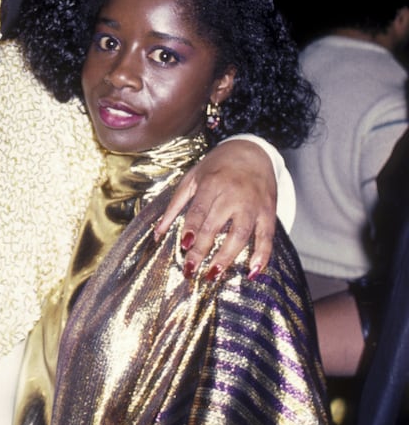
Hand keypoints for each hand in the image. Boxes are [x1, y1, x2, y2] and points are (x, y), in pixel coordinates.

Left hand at [155, 140, 275, 278]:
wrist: (253, 150)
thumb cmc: (217, 166)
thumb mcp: (192, 178)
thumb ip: (174, 206)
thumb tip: (156, 234)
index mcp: (212, 184)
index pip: (200, 210)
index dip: (192, 228)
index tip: (184, 246)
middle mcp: (233, 195)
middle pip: (216, 226)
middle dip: (202, 249)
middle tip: (190, 270)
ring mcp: (253, 204)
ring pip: (241, 234)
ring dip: (227, 256)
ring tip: (213, 274)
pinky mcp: (268, 212)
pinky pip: (267, 236)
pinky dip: (262, 255)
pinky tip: (253, 272)